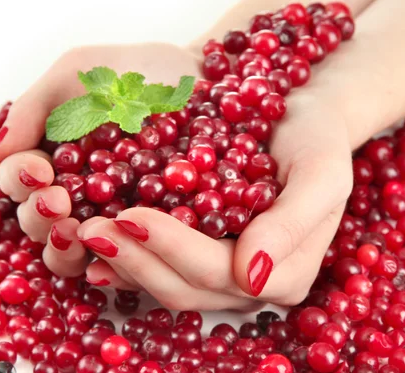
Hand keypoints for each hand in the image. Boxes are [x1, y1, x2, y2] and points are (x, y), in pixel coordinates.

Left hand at [0, 43, 352, 310]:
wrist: (302, 117)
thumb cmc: (317, 139)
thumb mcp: (321, 171)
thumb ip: (293, 222)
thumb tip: (252, 275)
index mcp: (285, 272)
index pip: (222, 273)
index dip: (175, 250)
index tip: (133, 217)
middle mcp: (251, 283)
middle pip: (188, 287)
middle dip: (138, 259)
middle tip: (92, 227)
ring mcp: (224, 275)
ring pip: (167, 284)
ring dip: (124, 261)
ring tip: (83, 229)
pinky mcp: (200, 255)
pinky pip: (158, 266)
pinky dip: (126, 255)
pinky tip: (95, 237)